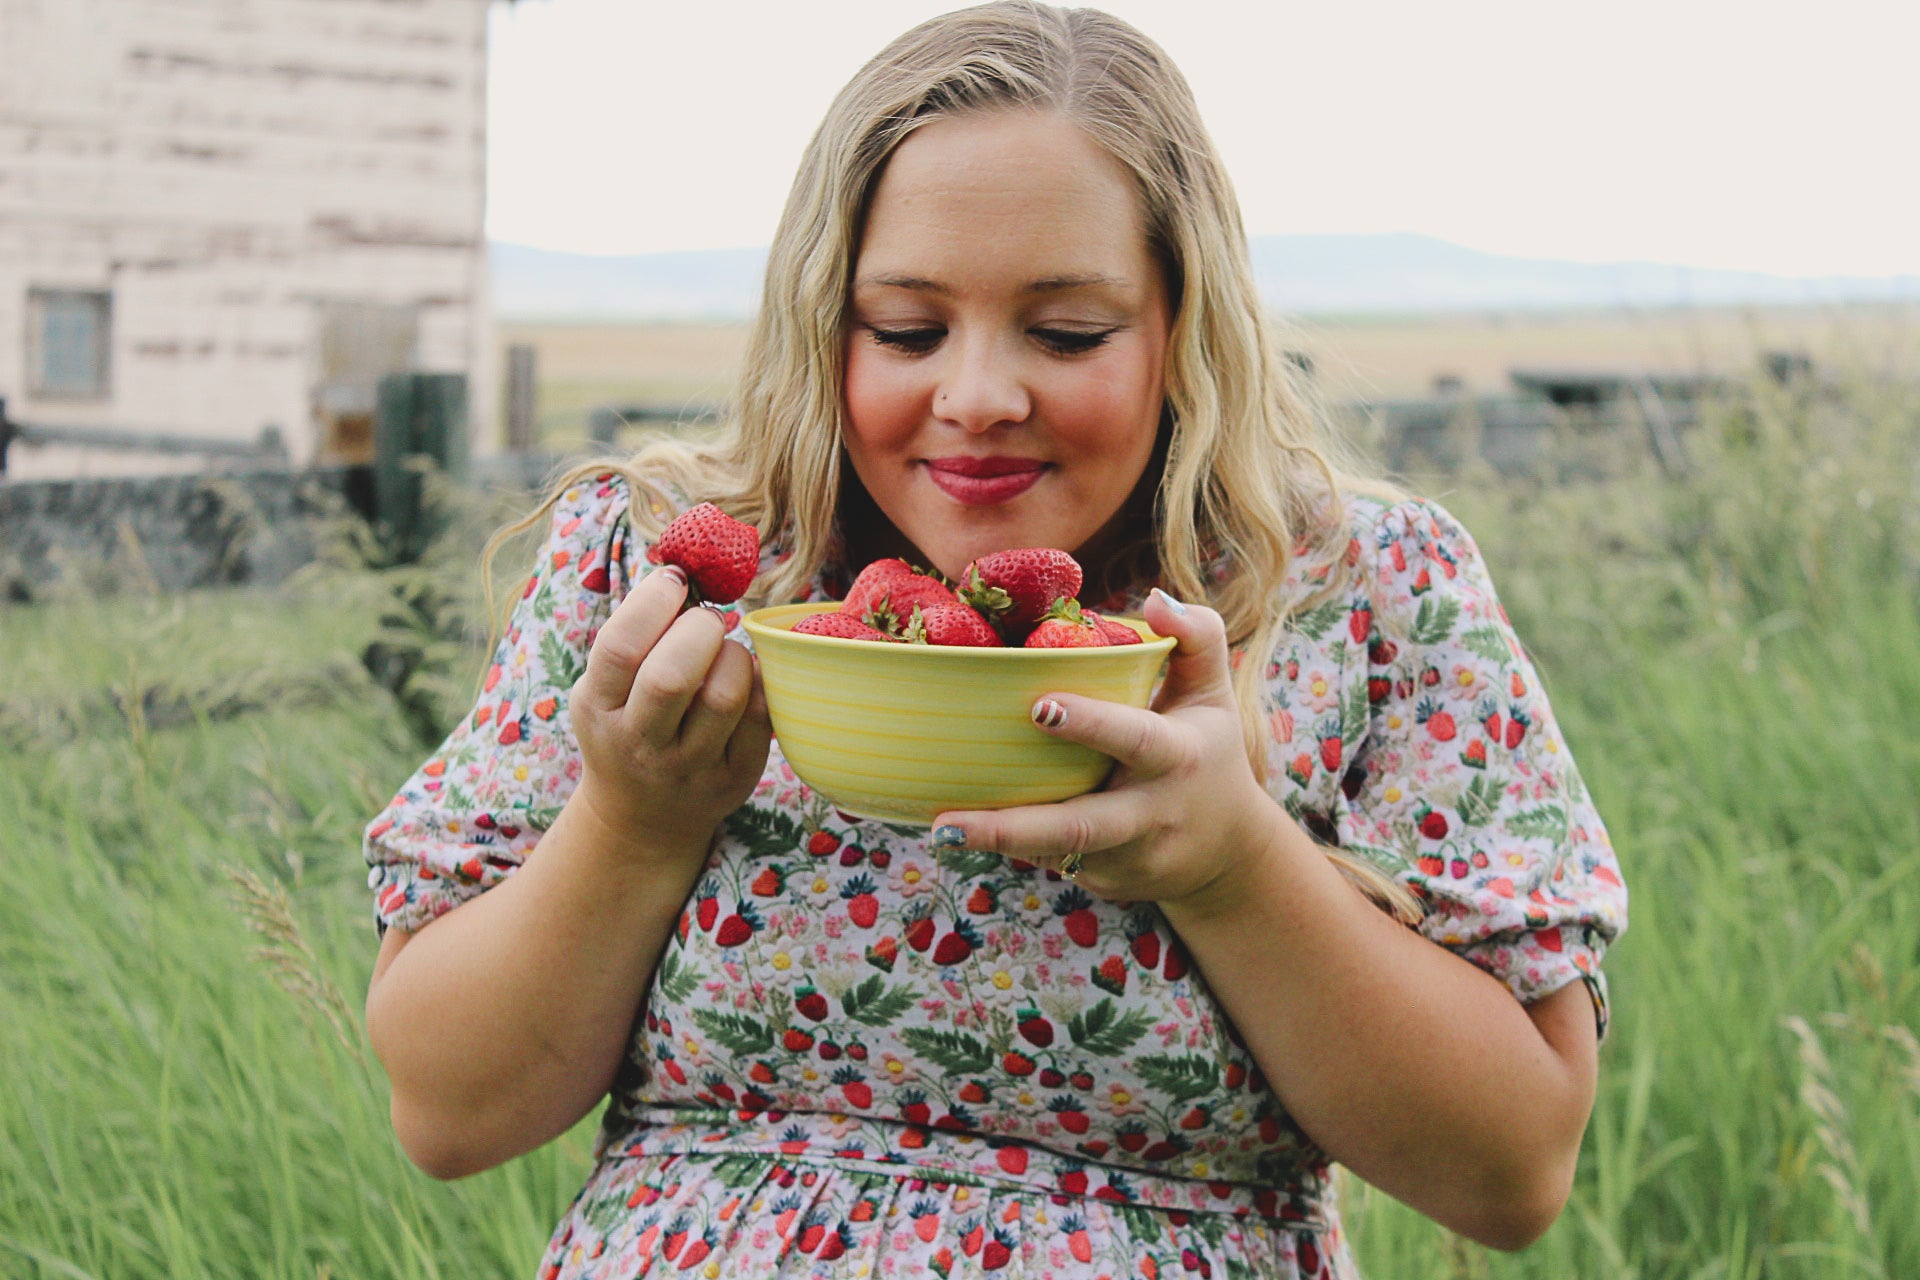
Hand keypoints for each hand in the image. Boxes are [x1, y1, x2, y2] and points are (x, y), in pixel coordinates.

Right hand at [567, 566, 773, 855]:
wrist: (642, 817)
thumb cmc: (627, 724)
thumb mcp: (604, 689)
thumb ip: (633, 638)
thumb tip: (685, 569)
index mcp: (597, 708)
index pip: (619, 646)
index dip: (653, 600)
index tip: (675, 581)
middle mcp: (638, 742)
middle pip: (672, 675)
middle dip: (699, 628)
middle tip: (706, 621)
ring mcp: (687, 767)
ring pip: (725, 694)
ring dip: (735, 655)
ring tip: (725, 653)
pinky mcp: (732, 778)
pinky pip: (761, 717)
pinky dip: (761, 683)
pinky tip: (746, 680)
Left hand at [932, 589, 1281, 906]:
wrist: (1231, 854)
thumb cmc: (1209, 751)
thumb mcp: (1214, 692)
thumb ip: (1196, 636)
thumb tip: (1154, 597)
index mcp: (1178, 756)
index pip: (1136, 739)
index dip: (1092, 725)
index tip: (1038, 707)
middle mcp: (1151, 813)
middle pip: (1082, 826)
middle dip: (1015, 827)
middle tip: (949, 820)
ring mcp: (1126, 857)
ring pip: (1056, 851)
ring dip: (998, 843)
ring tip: (940, 830)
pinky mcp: (1104, 881)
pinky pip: (1052, 859)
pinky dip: (1013, 845)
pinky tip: (972, 830)